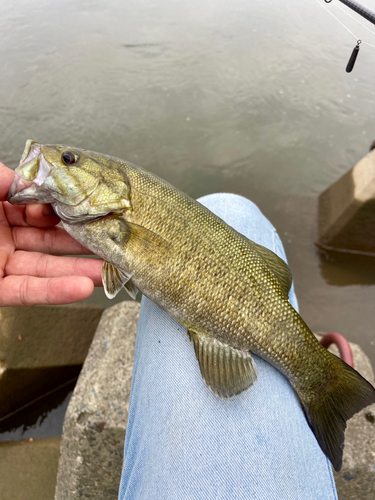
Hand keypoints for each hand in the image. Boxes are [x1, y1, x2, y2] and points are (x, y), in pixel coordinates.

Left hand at [0, 162, 102, 305]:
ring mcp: (2, 265)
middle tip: (113, 240)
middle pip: (52, 240)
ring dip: (81, 271)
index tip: (83, 208)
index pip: (39, 210)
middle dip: (85, 242)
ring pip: (48, 268)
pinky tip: (83, 288)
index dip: (61, 210)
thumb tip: (31, 175)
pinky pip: (29, 292)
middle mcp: (3, 238)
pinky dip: (56, 292)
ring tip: (113, 270)